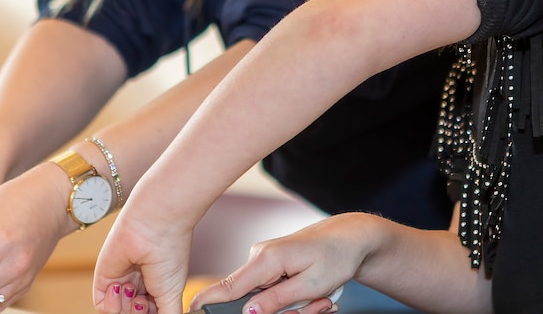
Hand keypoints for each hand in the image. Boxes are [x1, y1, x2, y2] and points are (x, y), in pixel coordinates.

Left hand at [92, 206, 192, 313]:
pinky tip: (120, 287)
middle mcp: (140, 288)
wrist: (154, 227)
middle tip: (145, 302)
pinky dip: (110, 304)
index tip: (154, 309)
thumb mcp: (173, 296)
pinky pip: (101, 305)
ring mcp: (122, 284)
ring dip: (125, 309)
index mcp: (157, 291)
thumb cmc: (170, 253)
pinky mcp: (104, 278)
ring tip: (135, 291)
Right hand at [190, 214, 378, 313]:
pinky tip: (315, 293)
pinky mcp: (271, 266)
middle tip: (317, 306)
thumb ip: (276, 300)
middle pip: (251, 301)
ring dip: (295, 306)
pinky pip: (274, 292)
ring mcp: (264, 261)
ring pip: (266, 300)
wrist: (351, 237)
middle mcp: (259, 258)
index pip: (228, 287)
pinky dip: (295, 298)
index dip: (208, 302)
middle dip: (284, 312)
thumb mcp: (311, 285)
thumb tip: (247, 312)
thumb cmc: (337, 256)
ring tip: (321, 298)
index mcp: (265, 260)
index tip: (191, 311)